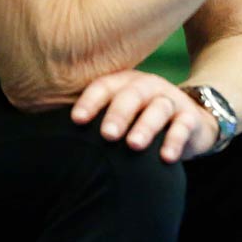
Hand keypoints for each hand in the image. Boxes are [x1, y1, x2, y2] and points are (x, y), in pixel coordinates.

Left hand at [71, 69, 214, 162]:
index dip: (90, 102)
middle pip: (132, 95)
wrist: (188, 120)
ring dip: (146, 126)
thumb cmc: (139, 121)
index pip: (104, 87)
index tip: (77, 120)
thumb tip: (51, 140)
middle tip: (107, 134)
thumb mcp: (118, 114)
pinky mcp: (190, 117)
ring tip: (134, 145)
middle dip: (118, 114)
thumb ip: (93, 120)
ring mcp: (170, 100)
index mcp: (123, 84)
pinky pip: (184, 126)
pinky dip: (175, 141)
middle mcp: (147, 87)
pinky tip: (166, 157)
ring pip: (158, 108)